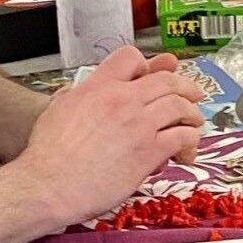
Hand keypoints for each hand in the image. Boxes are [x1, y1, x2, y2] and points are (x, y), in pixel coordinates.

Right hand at [13, 46, 203, 227]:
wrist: (50, 185)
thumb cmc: (47, 157)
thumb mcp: (56, 111)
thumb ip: (74, 96)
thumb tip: (76, 92)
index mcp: (96, 87)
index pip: (130, 57)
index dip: (147, 64)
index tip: (155, 75)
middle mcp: (120, 99)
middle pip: (166, 80)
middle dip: (184, 86)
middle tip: (192, 95)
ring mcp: (138, 124)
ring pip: (180, 106)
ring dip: (192, 114)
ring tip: (194, 123)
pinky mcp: (149, 150)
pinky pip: (182, 137)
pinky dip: (190, 143)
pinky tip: (185, 153)